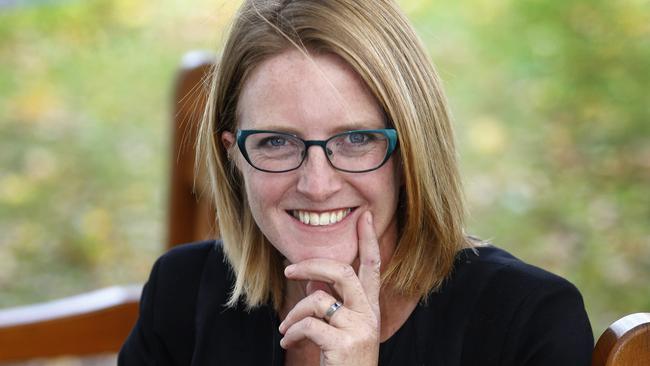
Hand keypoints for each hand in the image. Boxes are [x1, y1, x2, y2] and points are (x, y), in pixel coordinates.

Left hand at [279, 211, 380, 365]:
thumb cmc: (341, 361)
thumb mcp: (340, 330)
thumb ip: (330, 303)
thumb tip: (310, 281)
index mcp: (369, 308)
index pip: (373, 266)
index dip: (369, 239)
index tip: (367, 215)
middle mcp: (369, 314)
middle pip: (342, 272)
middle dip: (311, 264)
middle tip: (288, 268)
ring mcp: (360, 328)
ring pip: (318, 299)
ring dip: (294, 312)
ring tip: (287, 328)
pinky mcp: (346, 343)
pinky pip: (309, 324)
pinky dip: (292, 331)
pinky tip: (288, 341)